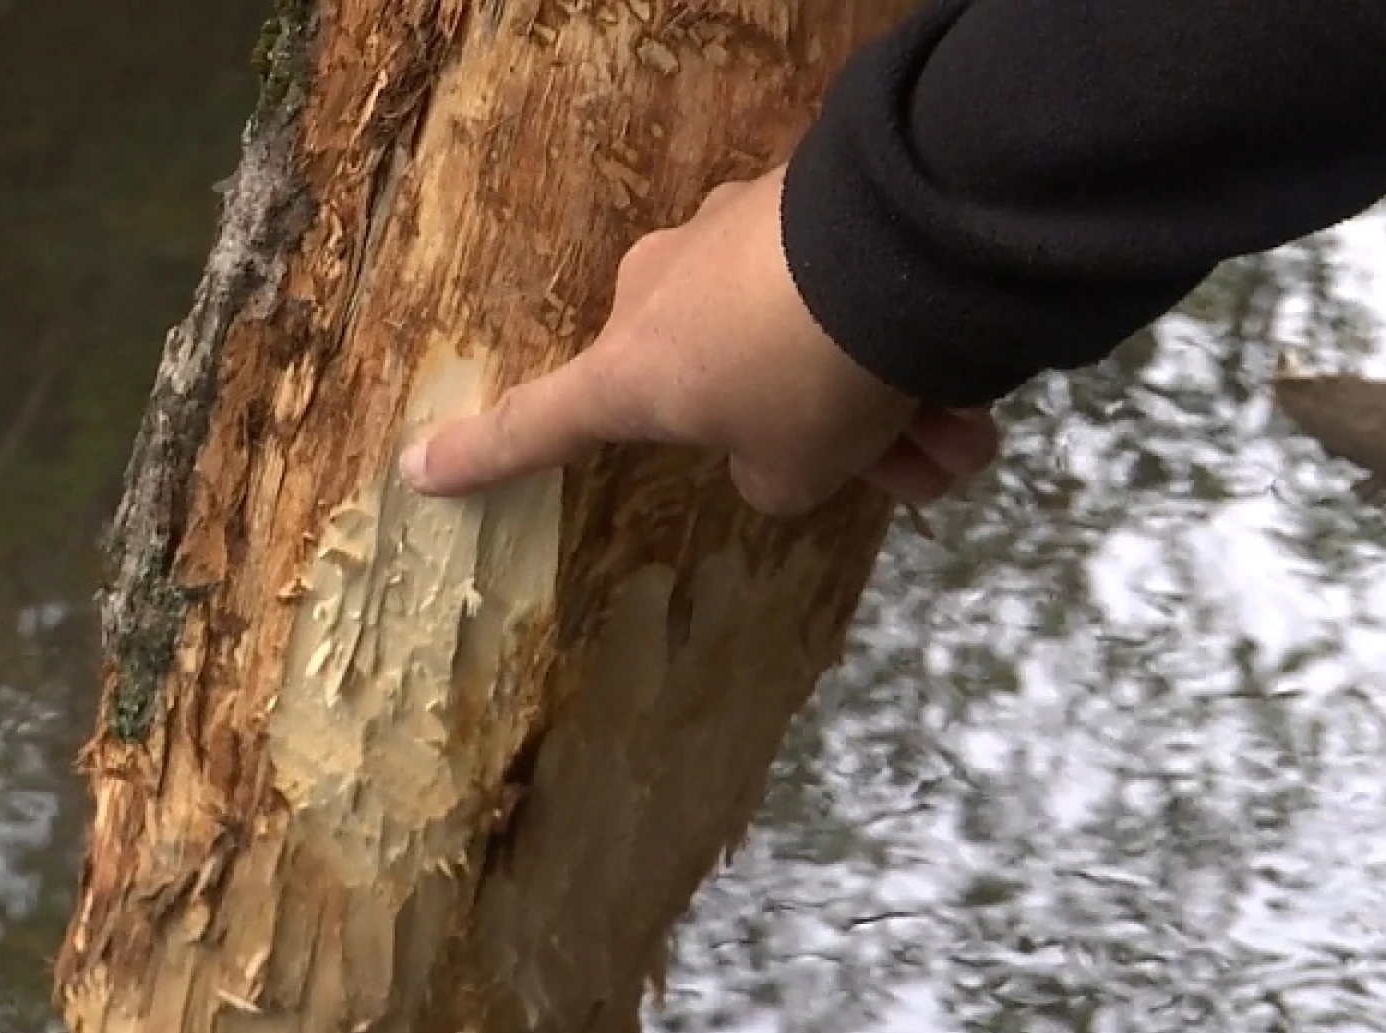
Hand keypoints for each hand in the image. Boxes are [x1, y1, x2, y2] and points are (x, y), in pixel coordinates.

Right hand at [397, 164, 998, 513]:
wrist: (889, 251)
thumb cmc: (804, 384)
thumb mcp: (792, 471)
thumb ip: (771, 477)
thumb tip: (780, 445)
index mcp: (630, 374)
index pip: (537, 424)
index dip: (480, 456)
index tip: (416, 469)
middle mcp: (660, 296)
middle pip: (725, 389)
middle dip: (818, 438)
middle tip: (907, 467)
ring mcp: (728, 240)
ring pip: (797, 348)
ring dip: (882, 406)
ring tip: (960, 442)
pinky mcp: (794, 202)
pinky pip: (836, 301)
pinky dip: (900, 351)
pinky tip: (969, 387)